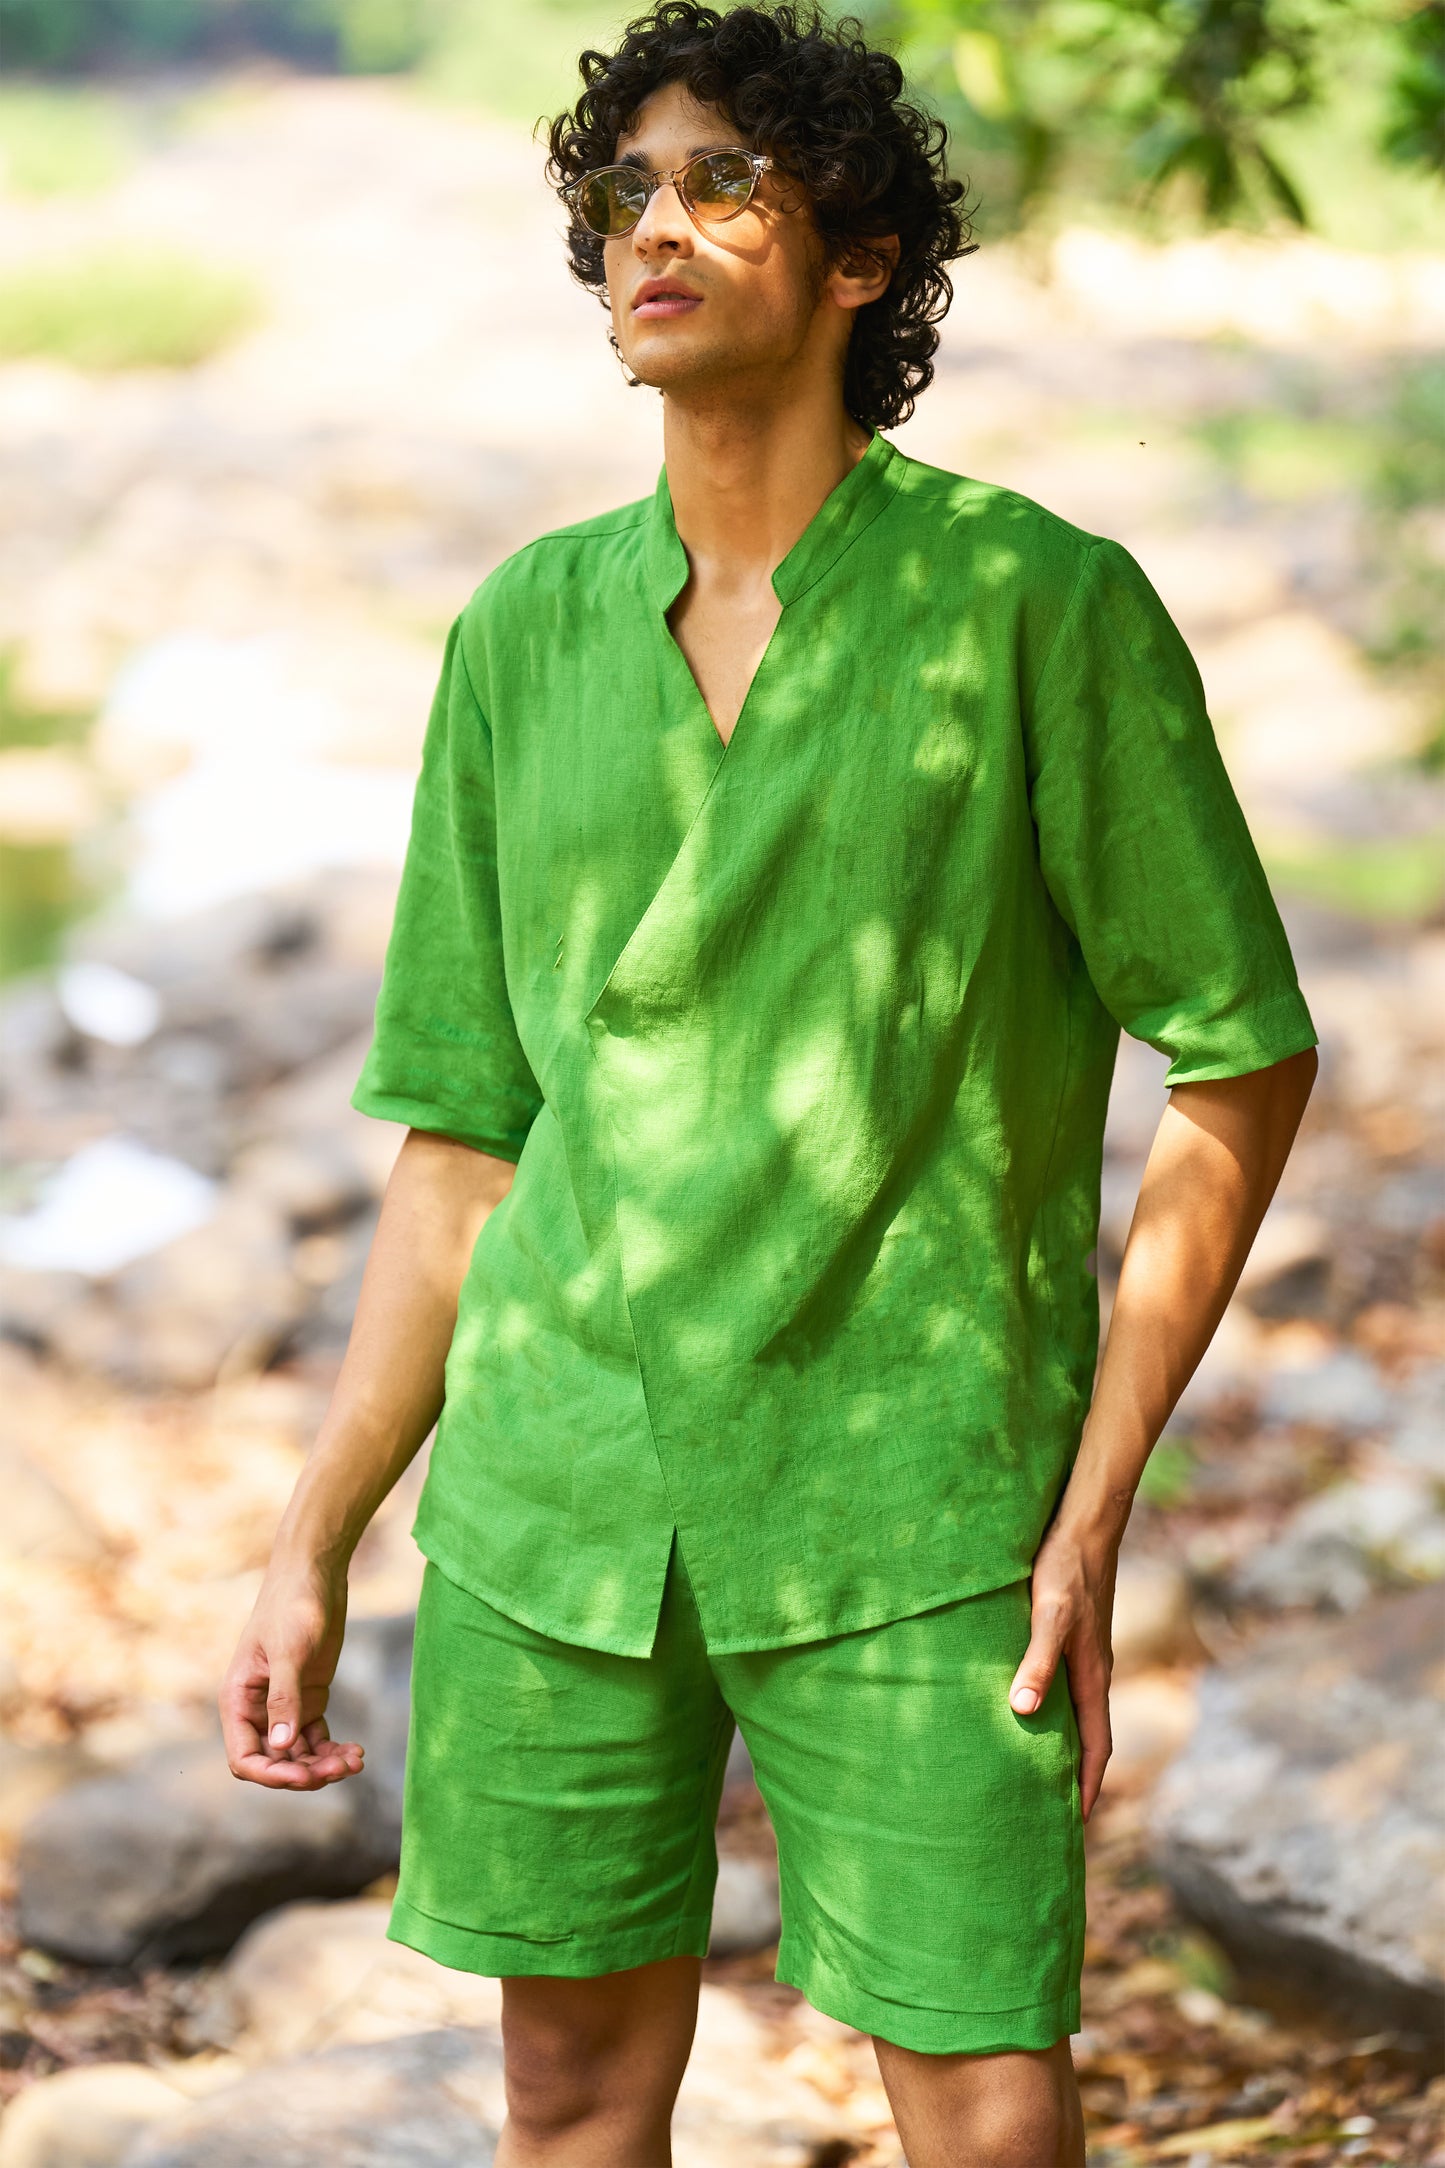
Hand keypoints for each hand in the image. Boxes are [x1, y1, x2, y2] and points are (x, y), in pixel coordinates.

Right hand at [220, 1561, 364, 1790]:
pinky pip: (316, 1738)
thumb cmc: (292, 1604)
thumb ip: (284, 1698)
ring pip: (298, 1754)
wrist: (315, 1573)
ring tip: (355, 1761)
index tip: (305, 1777)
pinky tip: (355, 1752)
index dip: (271, 1775)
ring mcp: (284, 1705)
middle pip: (275, 1762)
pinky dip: (333, 1749)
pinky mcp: (309, 1697)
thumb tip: (282, 1746)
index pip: (245, 1758)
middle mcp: (257, 1708)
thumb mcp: (289, 1652)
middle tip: (341, 1768)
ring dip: (324, 1765)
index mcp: (238, 1700)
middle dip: (305, 1772)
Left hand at [1008, 1524, 1114, 1820]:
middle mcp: (1092, 1672)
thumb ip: (1037, 1660)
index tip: (1077, 1823)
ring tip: (1038, 1771)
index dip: (1088, 1785)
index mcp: (1093, 1677)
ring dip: (1065, 1744)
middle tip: (1053, 1810)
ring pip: (1077, 1712)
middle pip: (1090, 1737)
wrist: (1084, 1527)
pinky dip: (1053, 1710)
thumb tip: (1022, 1710)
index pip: (1097, 1746)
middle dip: (1077, 1775)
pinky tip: (1028, 1708)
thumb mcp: (1049, 1616)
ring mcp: (1084, 1655)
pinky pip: (1065, 1687)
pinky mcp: (1071, 1636)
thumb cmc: (1065, 1570)